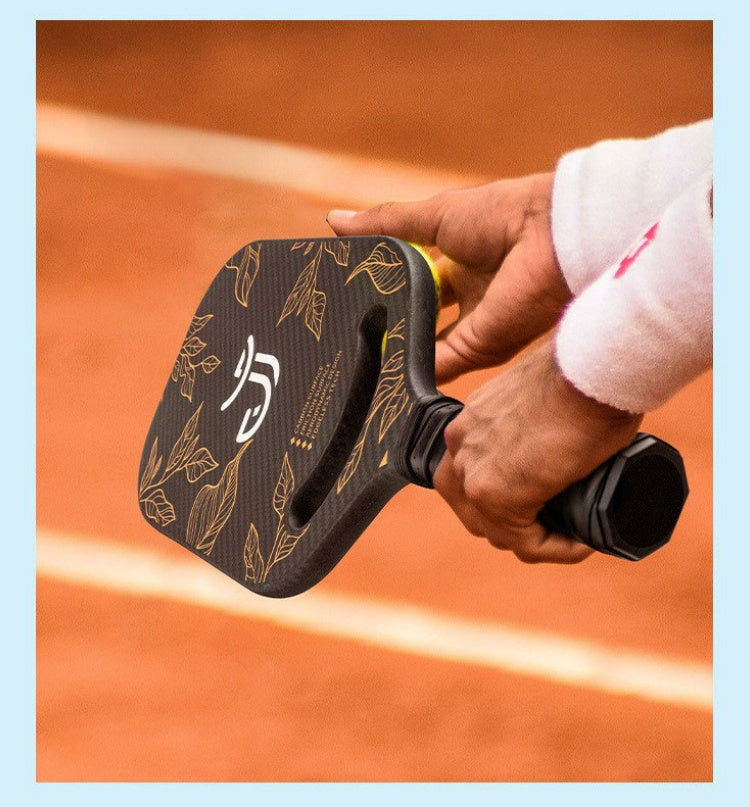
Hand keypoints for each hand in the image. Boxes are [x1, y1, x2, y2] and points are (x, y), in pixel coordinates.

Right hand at [327, 175, 570, 383]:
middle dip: (390, 329)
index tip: (349, 301)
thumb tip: (334, 221)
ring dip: (397, 354)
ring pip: (425, 348)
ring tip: (356, 360)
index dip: (385, 293)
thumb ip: (385, 225)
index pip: (413, 285)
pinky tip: (381, 371)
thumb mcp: (432, 216)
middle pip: (419, 322)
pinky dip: (411, 370)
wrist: (549, 236)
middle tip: (348, 338)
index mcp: (458, 263)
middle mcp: (466, 299)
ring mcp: (472, 326)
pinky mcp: (478, 348)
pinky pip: (438, 365)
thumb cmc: (500, 214)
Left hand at [432, 338, 642, 563]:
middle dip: (511, 524)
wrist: (589, 365)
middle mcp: (461, 446)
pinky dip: (556, 550)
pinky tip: (582, 543)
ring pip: (496, 531)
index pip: (471, 476)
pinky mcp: (496, 494)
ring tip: (573, 535)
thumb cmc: (583, 372)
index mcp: (469, 423)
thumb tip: (566, 441)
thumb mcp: (547, 397)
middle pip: (473, 508)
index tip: (547, 502)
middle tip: (556, 524)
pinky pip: (525, 543)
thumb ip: (541, 418)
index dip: (505, 498)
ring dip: (534, 540)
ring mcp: (473, 471)